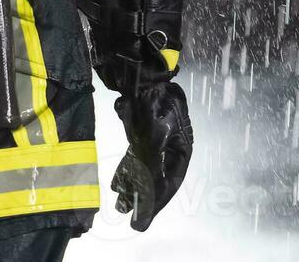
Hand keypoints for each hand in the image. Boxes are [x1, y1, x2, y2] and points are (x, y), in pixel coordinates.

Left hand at [110, 80, 192, 230]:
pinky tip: (116, 187)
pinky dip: (126, 175)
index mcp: (181, 150)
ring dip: (133, 191)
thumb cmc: (156, 100)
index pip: (169, 184)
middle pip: (157, 183)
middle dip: (145, 203)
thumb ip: (153, 158)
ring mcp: (155, 145)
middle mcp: (169, 151)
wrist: (144, 75)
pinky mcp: (141, 138)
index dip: (156, 203)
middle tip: (133, 223)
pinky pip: (134, 162)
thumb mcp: (158, 130)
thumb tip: (150, 184)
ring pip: (143, 174)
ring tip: (121, 208)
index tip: (143, 220)